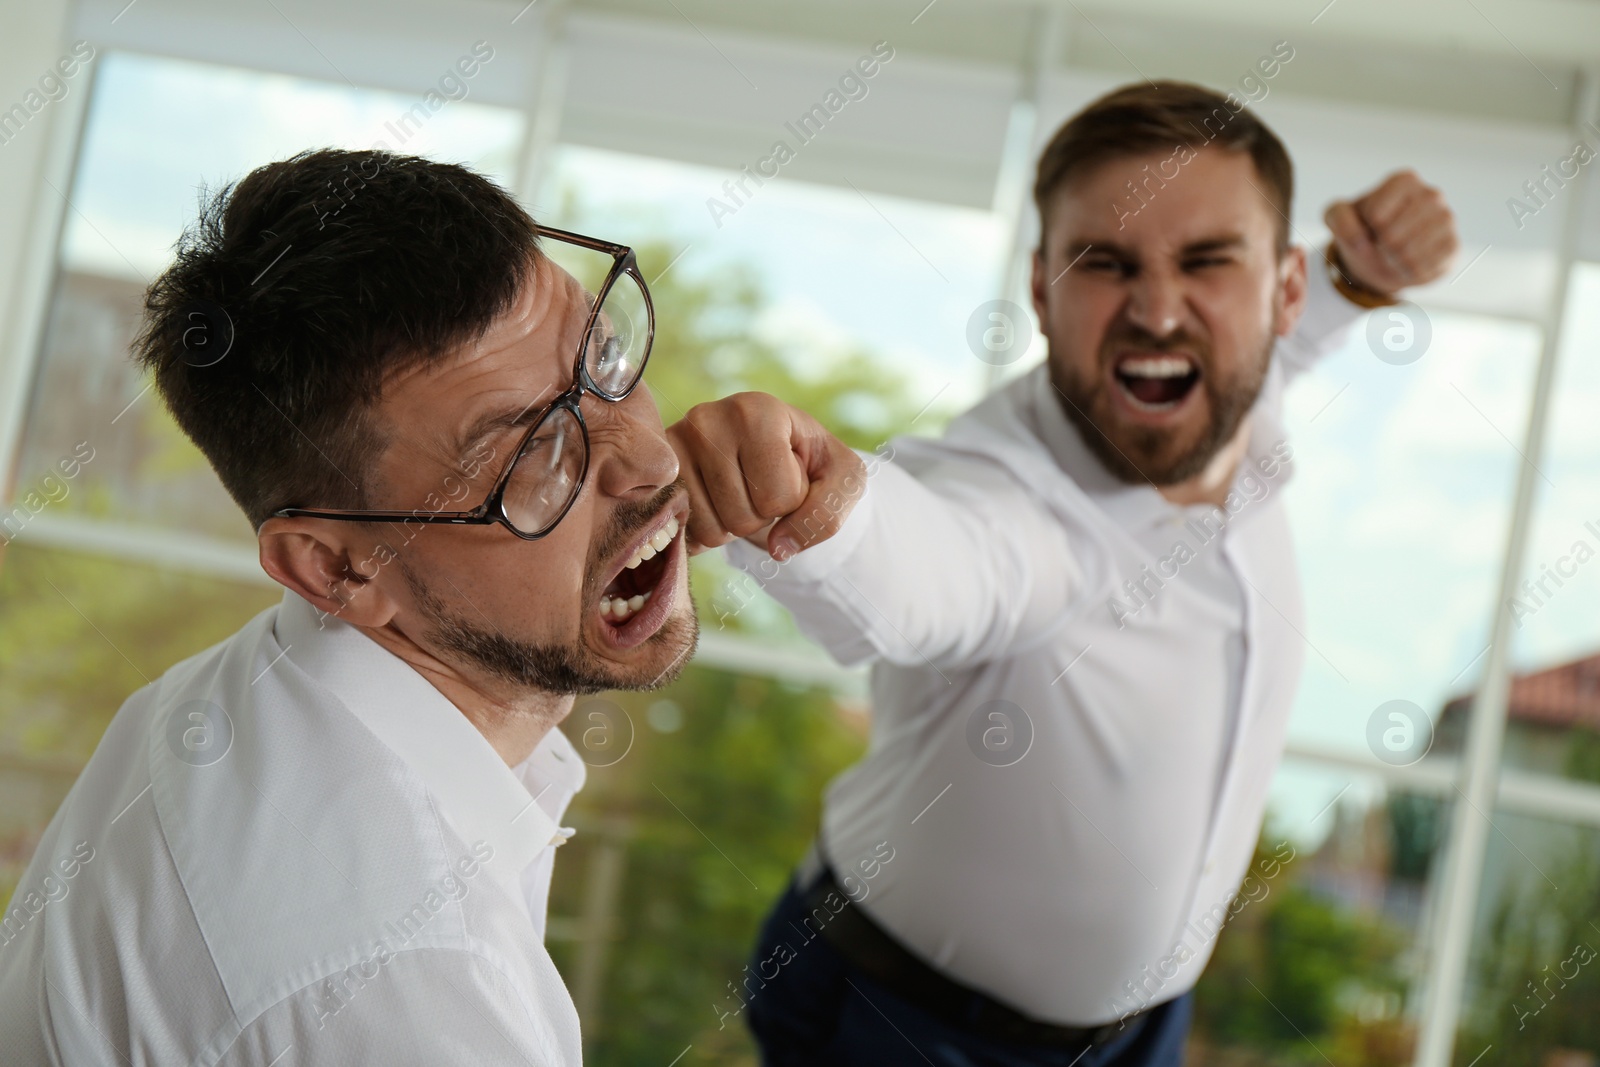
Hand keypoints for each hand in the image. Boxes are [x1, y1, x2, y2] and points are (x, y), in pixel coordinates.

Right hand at [666, 392, 865, 560]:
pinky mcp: (657, 473)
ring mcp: (676, 445)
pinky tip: (717, 503)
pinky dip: (708, 531)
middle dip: (764, 516)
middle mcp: (709, 418)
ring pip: (714, 530)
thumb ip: (826, 514)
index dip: (794, 502)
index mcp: (759, 410)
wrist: (772, 452)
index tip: (790, 475)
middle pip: (744, 517)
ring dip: (736, 526)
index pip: (779, 497)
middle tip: (762, 485)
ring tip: (741, 491)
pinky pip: (686, 533)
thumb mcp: (842, 480)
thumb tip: (779, 549)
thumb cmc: (809, 462)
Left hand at [1324, 169, 1458, 295]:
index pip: (1376, 214)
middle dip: (1379, 247)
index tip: (1371, 223)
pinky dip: (1408, 272)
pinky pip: (1424, 268)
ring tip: (1394, 253)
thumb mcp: (1338, 216)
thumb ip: (1338, 218)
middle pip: (1392, 235)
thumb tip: (1360, 241)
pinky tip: (1409, 263)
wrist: (1383, 255)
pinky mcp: (1453, 245)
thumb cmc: (1362, 228)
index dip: (1367, 227)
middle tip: (1383, 242)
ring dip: (1392, 261)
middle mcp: (1431, 195)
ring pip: (1410, 253)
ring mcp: (1447, 219)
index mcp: (1404, 181)